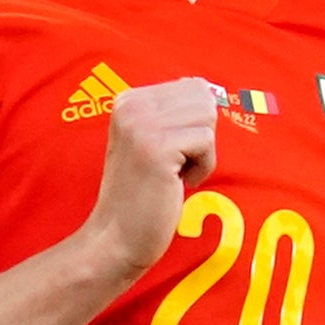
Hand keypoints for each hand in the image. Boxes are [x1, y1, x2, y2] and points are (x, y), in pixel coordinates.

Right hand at [83, 78, 219, 278]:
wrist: (116, 237)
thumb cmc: (143, 193)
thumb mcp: (152, 140)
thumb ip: (173, 113)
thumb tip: (208, 89)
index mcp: (128, 99)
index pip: (193, 87)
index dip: (195, 124)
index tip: (171, 152)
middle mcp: (130, 104)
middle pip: (203, 98)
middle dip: (201, 134)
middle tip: (175, 164)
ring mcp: (141, 124)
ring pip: (207, 117)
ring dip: (202, 152)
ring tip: (174, 173)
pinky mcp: (157, 147)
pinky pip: (207, 141)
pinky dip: (203, 167)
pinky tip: (176, 183)